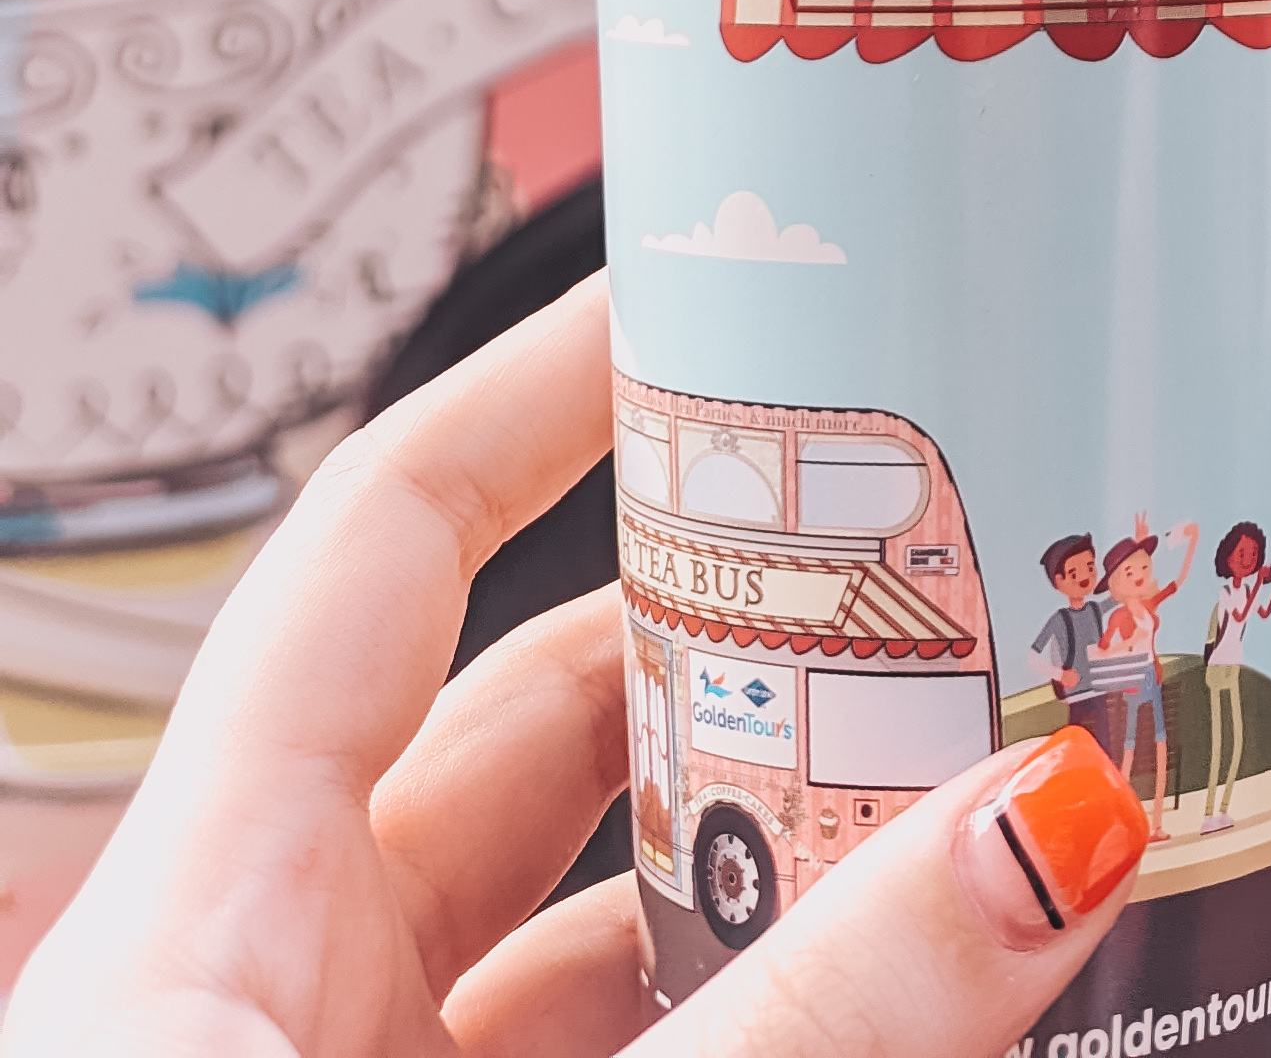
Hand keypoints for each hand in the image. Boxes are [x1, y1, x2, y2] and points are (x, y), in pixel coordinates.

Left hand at [2, 275, 1145, 1057]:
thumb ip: (823, 1025)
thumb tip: (1050, 816)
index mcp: (205, 930)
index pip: (390, 553)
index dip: (546, 399)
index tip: (721, 303)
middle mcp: (270, 1020)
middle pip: (535, 746)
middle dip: (752, 662)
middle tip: (959, 582)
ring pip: (608, 948)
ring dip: (796, 875)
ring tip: (1000, 803)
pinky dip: (792, 1040)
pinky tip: (947, 1020)